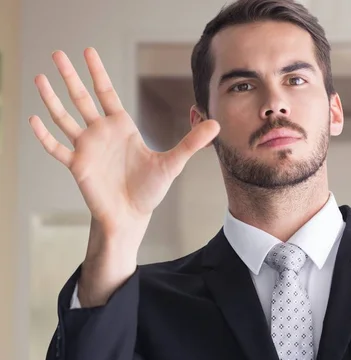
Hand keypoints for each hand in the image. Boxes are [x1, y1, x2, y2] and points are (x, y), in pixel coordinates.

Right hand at [30, 48, 219, 236]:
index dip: (97, 72)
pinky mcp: (77, 166)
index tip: (88, 51)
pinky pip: (56, 148)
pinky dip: (44, 135)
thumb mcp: (173, 163)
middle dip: (70, 76)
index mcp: (122, 127)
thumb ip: (191, 142)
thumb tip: (216, 123)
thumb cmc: (150, 189)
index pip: (107, 93)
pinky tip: (32, 119)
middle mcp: (101, 133)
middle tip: (58, 54)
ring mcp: (86, 148)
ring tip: (39, 77)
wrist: (132, 215)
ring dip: (51, 99)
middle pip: (82, 98)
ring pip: (64, 117)